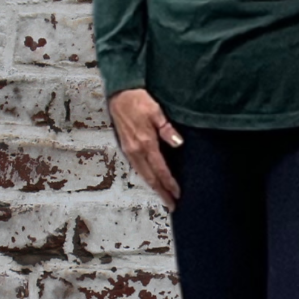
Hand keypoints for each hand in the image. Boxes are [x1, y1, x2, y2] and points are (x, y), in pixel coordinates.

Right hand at [107, 88, 182, 211]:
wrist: (119, 94)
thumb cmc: (138, 100)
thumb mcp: (157, 112)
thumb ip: (167, 129)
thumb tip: (178, 143)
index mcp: (145, 143)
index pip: (160, 169)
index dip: (169, 183)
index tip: (178, 193)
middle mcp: (135, 150)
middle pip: (150, 178)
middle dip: (161, 192)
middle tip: (172, 204)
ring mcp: (129, 150)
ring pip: (142, 174)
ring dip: (153, 187)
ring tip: (164, 196)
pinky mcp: (126, 147)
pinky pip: (137, 168)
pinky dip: (146, 177)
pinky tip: (151, 180)